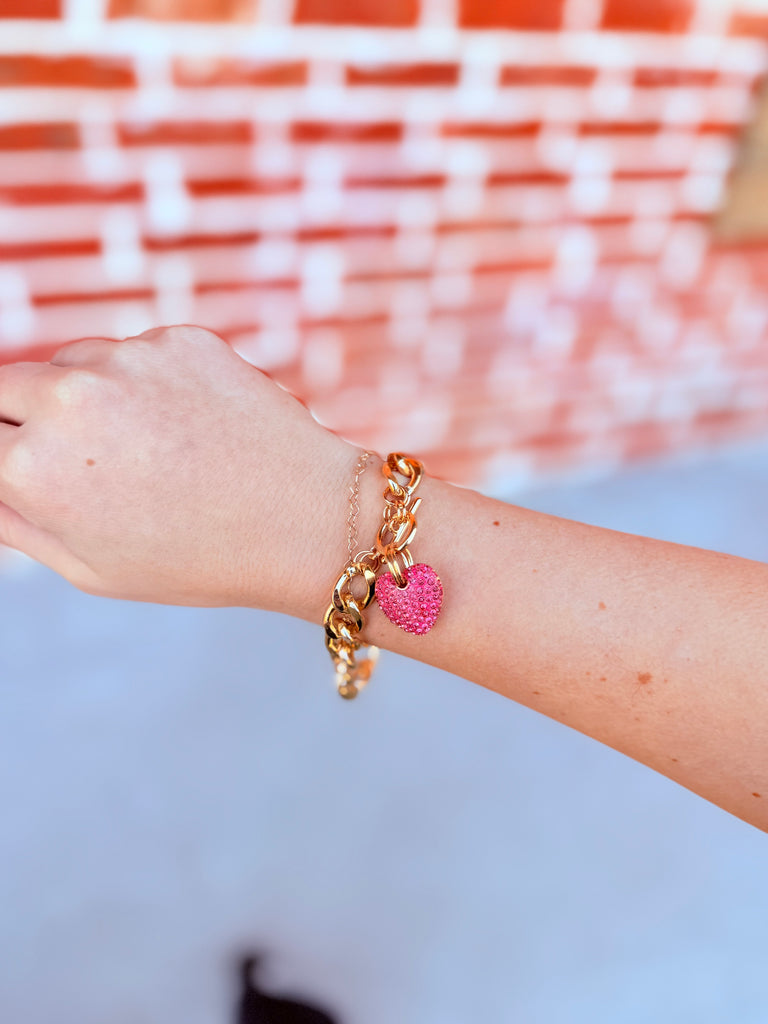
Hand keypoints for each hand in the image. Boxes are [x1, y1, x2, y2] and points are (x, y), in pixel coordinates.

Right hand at [0, 325, 353, 614]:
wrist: (306, 520)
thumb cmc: (200, 559)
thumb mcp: (89, 566)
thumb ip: (14, 518)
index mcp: (32, 467)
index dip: (9, 456)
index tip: (29, 464)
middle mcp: (69, 398)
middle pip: (6, 387)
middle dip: (25, 418)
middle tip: (81, 458)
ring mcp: (126, 360)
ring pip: (72, 363)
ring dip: (87, 395)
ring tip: (151, 450)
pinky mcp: (177, 338)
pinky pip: (136, 354)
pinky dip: (148, 382)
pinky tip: (191, 426)